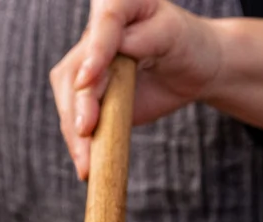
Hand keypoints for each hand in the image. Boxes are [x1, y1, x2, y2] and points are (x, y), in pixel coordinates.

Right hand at [51, 0, 223, 178]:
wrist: (193, 67)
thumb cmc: (187, 44)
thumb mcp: (173, 36)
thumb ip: (143, 39)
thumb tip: (113, 54)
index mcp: (117, 4)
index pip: (102, 25)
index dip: (93, 54)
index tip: (86, 82)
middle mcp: (94, 33)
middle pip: (73, 70)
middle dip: (78, 104)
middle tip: (87, 131)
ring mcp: (87, 66)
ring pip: (68, 98)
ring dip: (73, 131)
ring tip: (85, 163)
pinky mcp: (88, 95)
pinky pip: (75, 118)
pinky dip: (79, 142)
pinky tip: (86, 163)